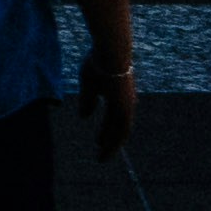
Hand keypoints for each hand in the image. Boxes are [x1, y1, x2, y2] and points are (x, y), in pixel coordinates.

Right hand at [78, 26, 137, 158]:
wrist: (110, 53)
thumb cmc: (98, 63)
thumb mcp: (89, 84)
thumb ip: (87, 100)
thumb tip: (84, 117)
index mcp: (119, 96)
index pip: (114, 119)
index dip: (106, 131)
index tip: (99, 141)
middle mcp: (126, 103)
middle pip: (118, 128)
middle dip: (109, 140)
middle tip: (100, 152)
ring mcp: (127, 106)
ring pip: (120, 132)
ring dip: (111, 146)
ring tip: (101, 157)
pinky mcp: (125, 108)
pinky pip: (120, 131)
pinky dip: (113, 141)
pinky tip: (104, 148)